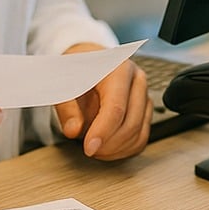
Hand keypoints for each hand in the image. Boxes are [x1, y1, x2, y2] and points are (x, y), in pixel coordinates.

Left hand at [53, 43, 149, 159]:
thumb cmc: (77, 68)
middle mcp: (136, 81)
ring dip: (116, 149)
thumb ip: (67, 107)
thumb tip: (73, 130)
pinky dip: (124, 150)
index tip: (89, 147)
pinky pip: (141, 138)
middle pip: (130, 123)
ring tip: (95, 148)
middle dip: (108, 144)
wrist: (88, 59)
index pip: (116, 107)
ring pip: (138, 133)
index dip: (103, 132)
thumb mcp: (63, 82)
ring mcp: (144, 96)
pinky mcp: (145, 110)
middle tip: (88, 149)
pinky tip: (107, 148)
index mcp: (118, 69)